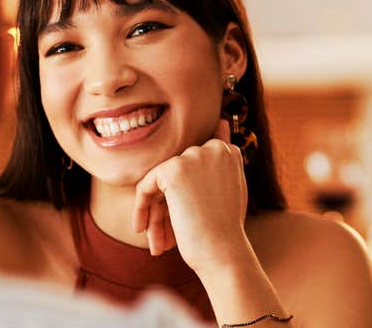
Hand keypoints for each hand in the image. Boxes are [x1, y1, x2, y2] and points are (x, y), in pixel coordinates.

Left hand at [133, 119, 249, 271]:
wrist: (223, 252)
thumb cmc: (226, 230)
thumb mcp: (229, 189)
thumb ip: (221, 160)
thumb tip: (223, 120)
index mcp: (229, 152)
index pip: (195, 162)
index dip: (186, 192)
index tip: (189, 214)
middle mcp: (214, 148)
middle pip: (175, 174)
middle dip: (168, 208)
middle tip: (166, 239)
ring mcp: (193, 157)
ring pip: (159, 183)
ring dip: (156, 215)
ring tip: (157, 243)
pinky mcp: (174, 170)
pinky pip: (146, 186)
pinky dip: (142, 208)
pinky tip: (143, 230)